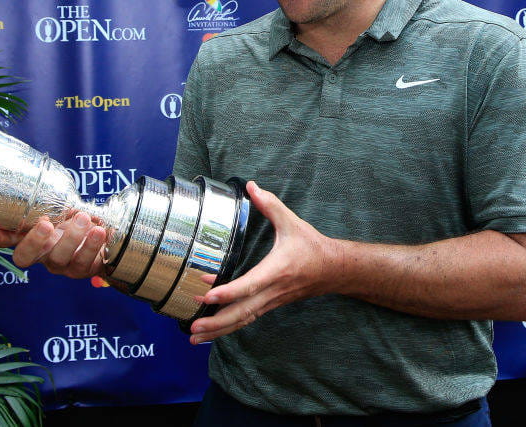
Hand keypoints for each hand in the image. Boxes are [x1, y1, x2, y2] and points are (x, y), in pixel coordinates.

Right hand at [0, 212, 105, 278]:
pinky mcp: (83, 269)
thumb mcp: (63, 210)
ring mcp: (62, 265)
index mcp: (33, 239)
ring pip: (60, 257)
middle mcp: (43, 255)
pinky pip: (85, 261)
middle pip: (27, 256)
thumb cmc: (78, 221)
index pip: (9, 241)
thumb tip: (34, 181)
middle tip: (46, 223)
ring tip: (83, 217)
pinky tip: (99, 230)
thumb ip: (49, 203)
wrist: (107, 239)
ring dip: (71, 237)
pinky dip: (92, 244)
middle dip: (34, 240)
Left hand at [188, 181, 339, 343]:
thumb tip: (251, 186)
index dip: (228, 292)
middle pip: (242, 312)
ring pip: (243, 320)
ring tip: (194, 338)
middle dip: (216, 322)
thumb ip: (271, 205)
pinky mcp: (269, 305)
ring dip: (218, 331)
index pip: (250, 285)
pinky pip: (247, 319)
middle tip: (192, 329)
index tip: (207, 296)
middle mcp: (272, 290)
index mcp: (276, 270)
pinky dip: (228, 327)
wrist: (333, 270)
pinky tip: (211, 332)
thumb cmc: (311, 246)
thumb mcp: (292, 222)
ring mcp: (270, 301)